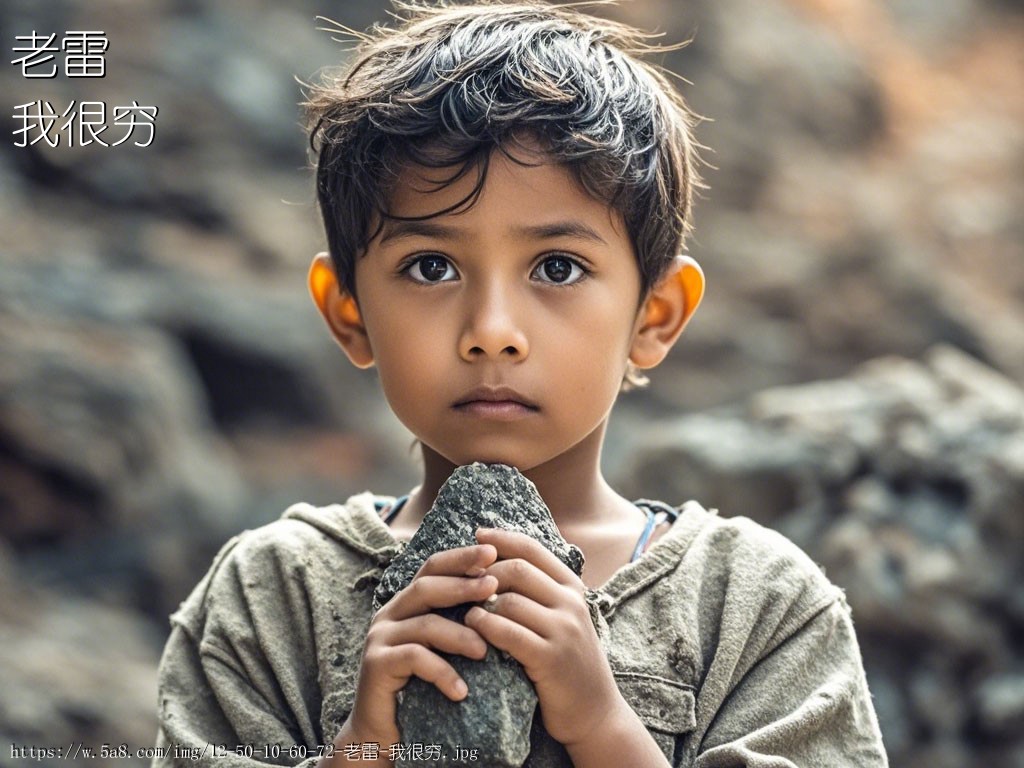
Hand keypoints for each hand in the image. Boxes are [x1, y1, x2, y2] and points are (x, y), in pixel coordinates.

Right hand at [331, 544, 498, 762]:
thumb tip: (507, 600)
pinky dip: (441, 672)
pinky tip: (461, 691)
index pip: (434, 567)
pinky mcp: (376, 665)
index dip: (461, 557)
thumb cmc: (424, 688)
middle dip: (463, 584)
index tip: (494, 553)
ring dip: (459, 636)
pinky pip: (413, 659)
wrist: (385, 734)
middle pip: (427, 587)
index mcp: (409, 603)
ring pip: (424, 625)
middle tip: (493, 585)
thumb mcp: (445, 650)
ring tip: (485, 652)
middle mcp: (391, 614)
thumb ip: (463, 623)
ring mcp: (380, 638)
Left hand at [463, 528, 622, 749]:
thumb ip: (540, 592)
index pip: (533, 549)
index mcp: (572, 588)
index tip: (477, 534)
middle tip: (461, 580)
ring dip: (479, 603)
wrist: (596, 713)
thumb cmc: (568, 663)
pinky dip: (485, 627)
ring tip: (464, 610)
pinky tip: (472, 628)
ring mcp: (563, 630)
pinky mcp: (551, 658)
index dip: (501, 539)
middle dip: (484, 572)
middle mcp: (571, 603)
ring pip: (509, 600)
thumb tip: (497, 562)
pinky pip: (508, 633)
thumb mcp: (562, 619)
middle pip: (517, 569)